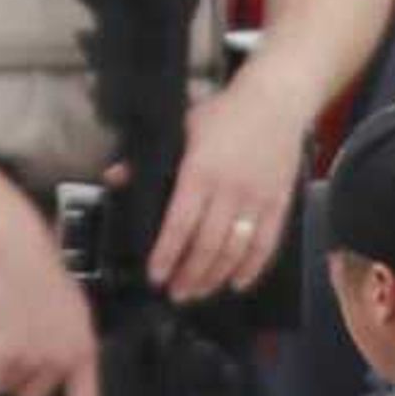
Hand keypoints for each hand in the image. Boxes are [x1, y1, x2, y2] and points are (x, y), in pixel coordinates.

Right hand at [0, 206, 103, 395]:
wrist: (13, 248)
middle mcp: (64, 358)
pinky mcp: (6, 355)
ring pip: (9, 389)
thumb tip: (47, 369)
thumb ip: (61, 341)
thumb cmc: (34, 269)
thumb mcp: (64, 308)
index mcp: (83, 346)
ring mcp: (36, 358)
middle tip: (9, 351)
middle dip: (20, 379)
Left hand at [146, 78, 310, 303]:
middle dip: (189, 274)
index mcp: (200, 173)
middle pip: (208, 245)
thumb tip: (114, 178)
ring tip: (198, 293)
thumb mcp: (181, 127)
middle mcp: (230, 191)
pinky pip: (266, 244)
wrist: (276, 101)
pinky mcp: (279, 204)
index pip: (180, 224)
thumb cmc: (224, 114)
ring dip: (215, 276)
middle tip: (175, 294)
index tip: (156, 275)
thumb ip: (148, 159)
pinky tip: (237, 283)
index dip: (167, 254)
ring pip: (235, 250)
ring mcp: (257, 200)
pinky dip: (252, 268)